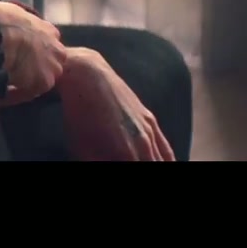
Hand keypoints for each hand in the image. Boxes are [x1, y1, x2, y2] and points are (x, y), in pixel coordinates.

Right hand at [0, 1, 65, 105]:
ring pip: (41, 79)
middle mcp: (57, 49)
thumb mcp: (12, 13)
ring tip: (7, 84)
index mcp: (49, 31)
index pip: (46, 44)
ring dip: (26, 82)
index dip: (33, 50)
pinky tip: (1, 93)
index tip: (20, 54)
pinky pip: (28, 93)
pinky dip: (16, 95)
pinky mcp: (43, 83)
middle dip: (34, 67)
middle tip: (14, 71)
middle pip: (48, 63)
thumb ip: (18, 23)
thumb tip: (8, 26)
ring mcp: (52, 67)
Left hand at [57, 47, 174, 160]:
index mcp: (127, 152)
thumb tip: (106, 163)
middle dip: (155, 169)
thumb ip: (97, 162)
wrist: (87, 75)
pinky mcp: (151, 119)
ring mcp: (150, 129)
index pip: (144, 170)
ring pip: (166, 160)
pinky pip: (166, 146)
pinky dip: (168, 159)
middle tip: (139, 164)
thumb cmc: (78, 114)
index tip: (124, 165)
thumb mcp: (82, 147)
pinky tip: (168, 162)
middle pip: (157, 165)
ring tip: (162, 168)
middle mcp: (144, 142)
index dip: (139, 172)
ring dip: (163, 165)